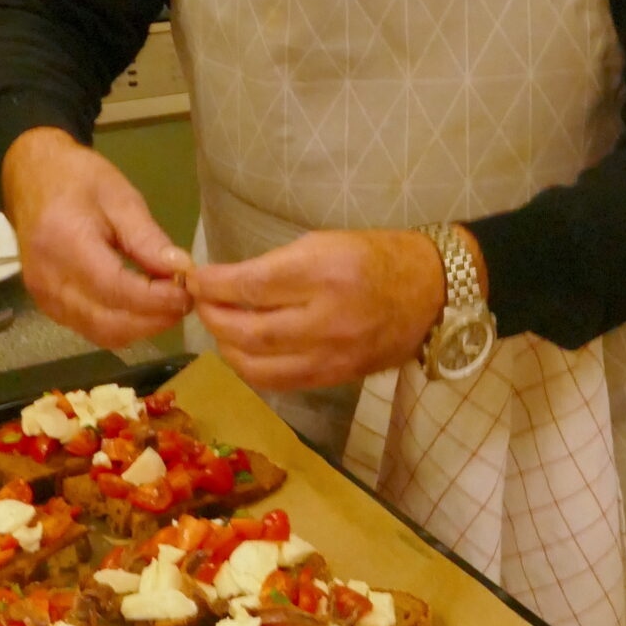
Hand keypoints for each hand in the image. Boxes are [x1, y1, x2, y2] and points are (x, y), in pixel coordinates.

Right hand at [0, 127, 192, 349]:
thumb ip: (148, 238)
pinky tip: (142, 307)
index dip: (156, 300)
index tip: (188, 294)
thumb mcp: (120, 198)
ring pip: (101, 333)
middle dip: (153, 320)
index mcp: (65, 243)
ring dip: (140, 327)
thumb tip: (181, 270)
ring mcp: (43, 298)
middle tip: (184, 301)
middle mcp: (48, 279)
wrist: (32, 179)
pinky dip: (122, 326)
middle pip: (108, 322)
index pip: (115, 288)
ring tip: (167, 304)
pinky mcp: (47, 306)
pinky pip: (90, 330)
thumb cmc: (77, 179)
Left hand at [187, 226, 456, 390]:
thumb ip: (276, 267)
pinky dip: (254, 368)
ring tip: (221, 330)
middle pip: (249, 332)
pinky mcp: (336, 377)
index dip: (212, 286)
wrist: (431, 291)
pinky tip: (246, 352)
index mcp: (324, 273)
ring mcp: (332, 355)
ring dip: (229, 349)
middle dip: (214, 320)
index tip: (194, 280)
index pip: (250, 286)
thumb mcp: (325, 243)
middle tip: (201, 305)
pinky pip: (281, 382)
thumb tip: (229, 285)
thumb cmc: (376, 256)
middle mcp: (326, 319)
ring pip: (259, 367)